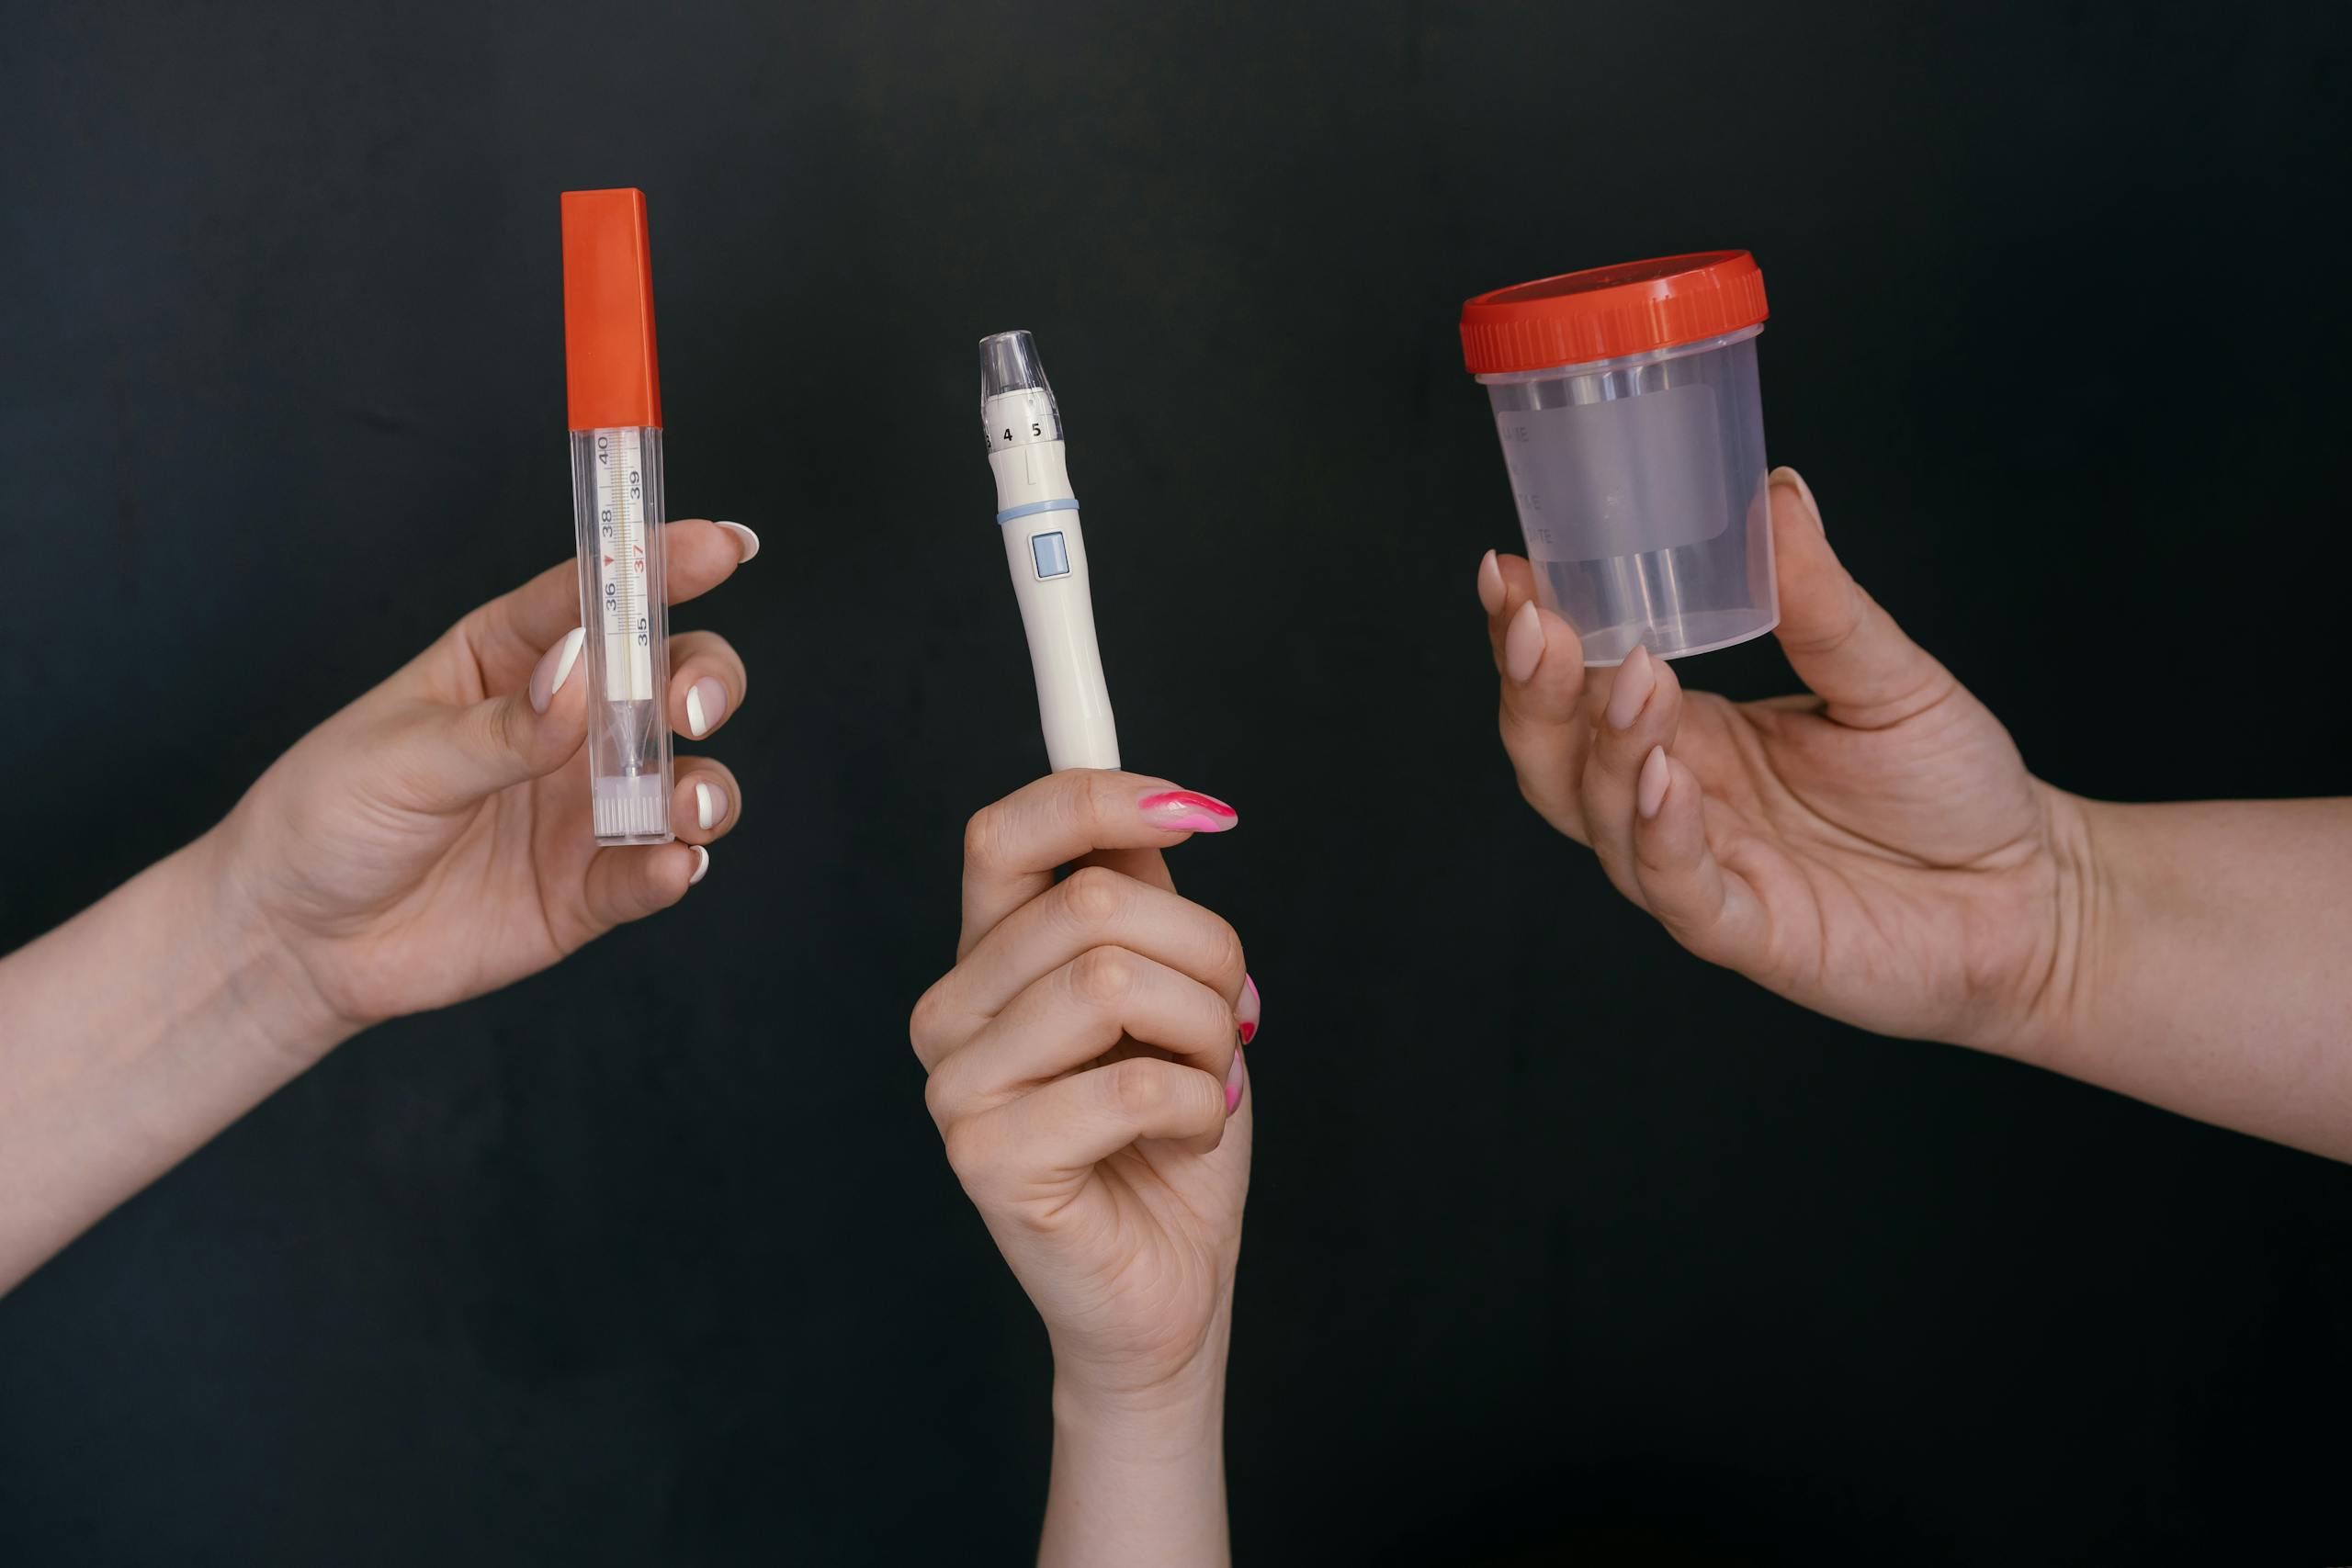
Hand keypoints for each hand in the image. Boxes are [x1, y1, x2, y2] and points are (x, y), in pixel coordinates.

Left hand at [208, 518, 757, 1045]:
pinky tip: (666, 867)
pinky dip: (673, 867)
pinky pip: (653, 872)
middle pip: (671, 678)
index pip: (596, 595)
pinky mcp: (591, 888)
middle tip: (690, 705)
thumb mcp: (401, 756)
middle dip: (705, 680)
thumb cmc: (330, 816)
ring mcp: (585, 808)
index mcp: (511, 658)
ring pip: (686, 777)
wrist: (297, 941)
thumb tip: (586, 671)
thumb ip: (503, 723)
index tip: (723, 546)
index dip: (662, 562)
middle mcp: (567, 726)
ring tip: (685, 806)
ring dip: (705, 785)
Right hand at [911, 770, 1256, 1407]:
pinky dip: (1197, 1106)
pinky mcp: (988, 1159)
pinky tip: (1189, 1136)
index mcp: (987, 959)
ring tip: (1204, 1084)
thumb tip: (1158, 808)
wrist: (1167, 1285)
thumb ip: (1144, 903)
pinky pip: (1130, 1086)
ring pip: (1116, 981)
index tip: (1203, 814)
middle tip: (1230, 1018)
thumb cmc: (1169, 1141)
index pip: (1007, 834)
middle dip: (1204, 953)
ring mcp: (958, 1088)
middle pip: (1094, 904)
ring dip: (1206, 1032)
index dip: (1103, 798)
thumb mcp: (1173, 996)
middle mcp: (952, 1013)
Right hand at [1478, 469, 2081, 1054]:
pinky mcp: (1749, 934)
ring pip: (1599, 818)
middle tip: (1537, 622)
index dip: (1529, 632)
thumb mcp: (1884, 672)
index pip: (1575, 682)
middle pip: (1554, 753)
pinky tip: (1662, 781)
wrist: (2035, 895)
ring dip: (1602, 747)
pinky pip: (1679, 891)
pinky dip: (1658, 837)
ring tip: (1637, 678)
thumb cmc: (1953, 789)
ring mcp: (1701, 869)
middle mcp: (1672, 800)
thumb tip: (1775, 490)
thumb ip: (1818, 597)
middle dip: (1533, 689)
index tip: (1507, 566)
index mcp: (1688, 733)